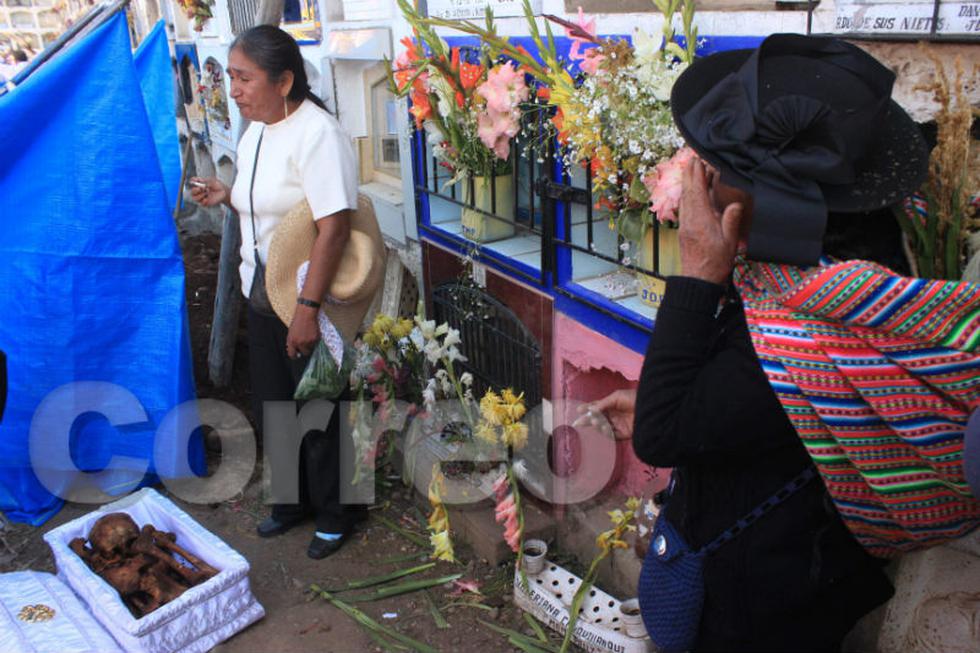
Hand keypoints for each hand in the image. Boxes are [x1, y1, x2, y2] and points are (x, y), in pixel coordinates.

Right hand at [188, 176, 228, 207]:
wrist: (224, 192)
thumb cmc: (217, 185)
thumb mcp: (210, 180)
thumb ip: (201, 180)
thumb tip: (192, 179)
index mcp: (200, 185)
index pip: (192, 185)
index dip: (192, 183)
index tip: (193, 182)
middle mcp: (200, 192)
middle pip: (192, 193)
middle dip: (195, 190)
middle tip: (201, 188)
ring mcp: (202, 197)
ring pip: (195, 198)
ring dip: (200, 195)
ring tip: (207, 193)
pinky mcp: (206, 203)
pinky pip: (201, 203)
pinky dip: (203, 201)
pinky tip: (207, 199)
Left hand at [286, 307, 318, 359]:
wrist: (306, 314)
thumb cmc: (297, 321)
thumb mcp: (291, 332)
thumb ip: (292, 342)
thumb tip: (295, 350)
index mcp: (292, 341)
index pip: (292, 354)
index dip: (295, 355)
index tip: (297, 355)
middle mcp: (300, 343)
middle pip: (304, 353)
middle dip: (305, 350)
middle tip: (305, 344)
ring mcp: (308, 341)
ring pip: (311, 348)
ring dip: (311, 344)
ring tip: (309, 335)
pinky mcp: (316, 339)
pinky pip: (316, 343)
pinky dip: (315, 339)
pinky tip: (312, 332)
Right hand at [573, 389, 637, 439]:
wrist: (651, 408)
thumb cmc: (635, 398)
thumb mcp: (617, 396)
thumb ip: (603, 404)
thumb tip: (591, 410)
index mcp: (612, 404)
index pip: (597, 407)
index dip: (587, 409)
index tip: (579, 410)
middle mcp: (614, 415)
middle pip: (598, 419)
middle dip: (587, 420)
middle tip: (578, 422)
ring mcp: (619, 425)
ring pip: (603, 427)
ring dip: (597, 425)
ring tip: (593, 421)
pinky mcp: (625, 434)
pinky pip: (612, 435)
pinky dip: (606, 433)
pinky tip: (602, 427)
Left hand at [678, 159, 743, 283]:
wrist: (698, 279)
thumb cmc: (716, 262)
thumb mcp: (729, 242)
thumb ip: (731, 221)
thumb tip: (736, 204)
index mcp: (701, 219)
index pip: (697, 191)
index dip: (697, 175)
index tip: (698, 161)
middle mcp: (689, 219)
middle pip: (688, 192)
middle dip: (690, 174)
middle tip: (692, 159)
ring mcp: (685, 225)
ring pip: (684, 199)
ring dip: (687, 184)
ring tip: (691, 171)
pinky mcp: (684, 230)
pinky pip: (684, 208)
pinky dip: (686, 196)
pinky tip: (689, 193)